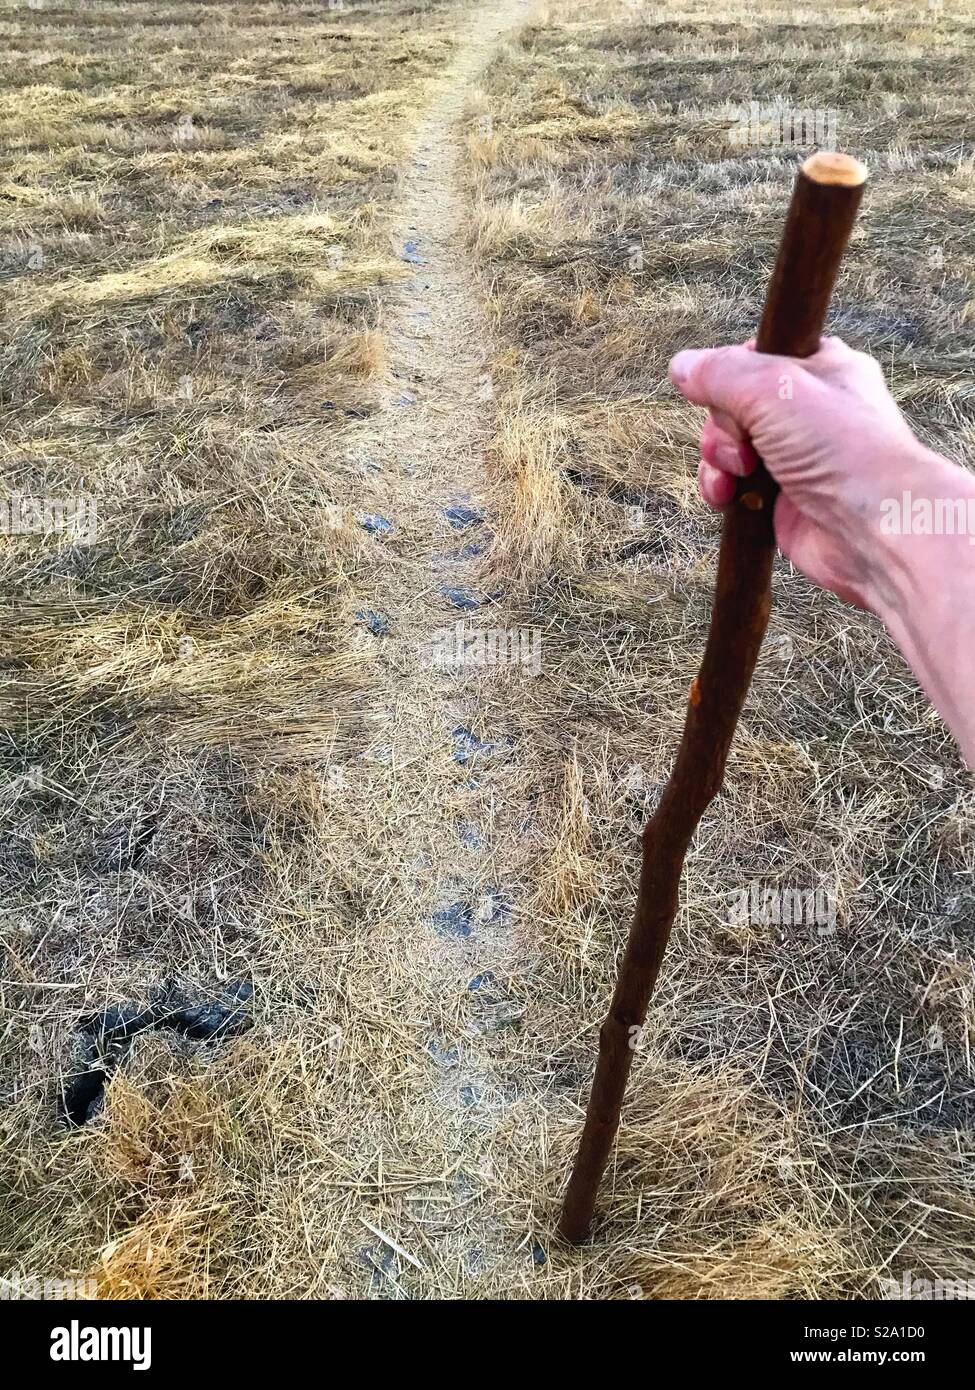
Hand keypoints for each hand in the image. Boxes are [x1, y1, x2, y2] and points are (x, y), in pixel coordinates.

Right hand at [668, 336, 933, 610]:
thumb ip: (720, 373)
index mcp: (820, 369)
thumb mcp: (773, 388)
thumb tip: (681, 366)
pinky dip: (721, 489)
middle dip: (723, 426)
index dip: (733, 374)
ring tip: (737, 473)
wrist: (873, 525)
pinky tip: (727, 497)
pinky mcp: (778, 499)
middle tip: (745, 443)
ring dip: (717, 460)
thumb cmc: (842, 447)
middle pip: (732, 404)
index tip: (730, 390)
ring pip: (726, 446)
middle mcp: (807, 412)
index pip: (757, 357)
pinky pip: (730, 485)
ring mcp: (792, 457)